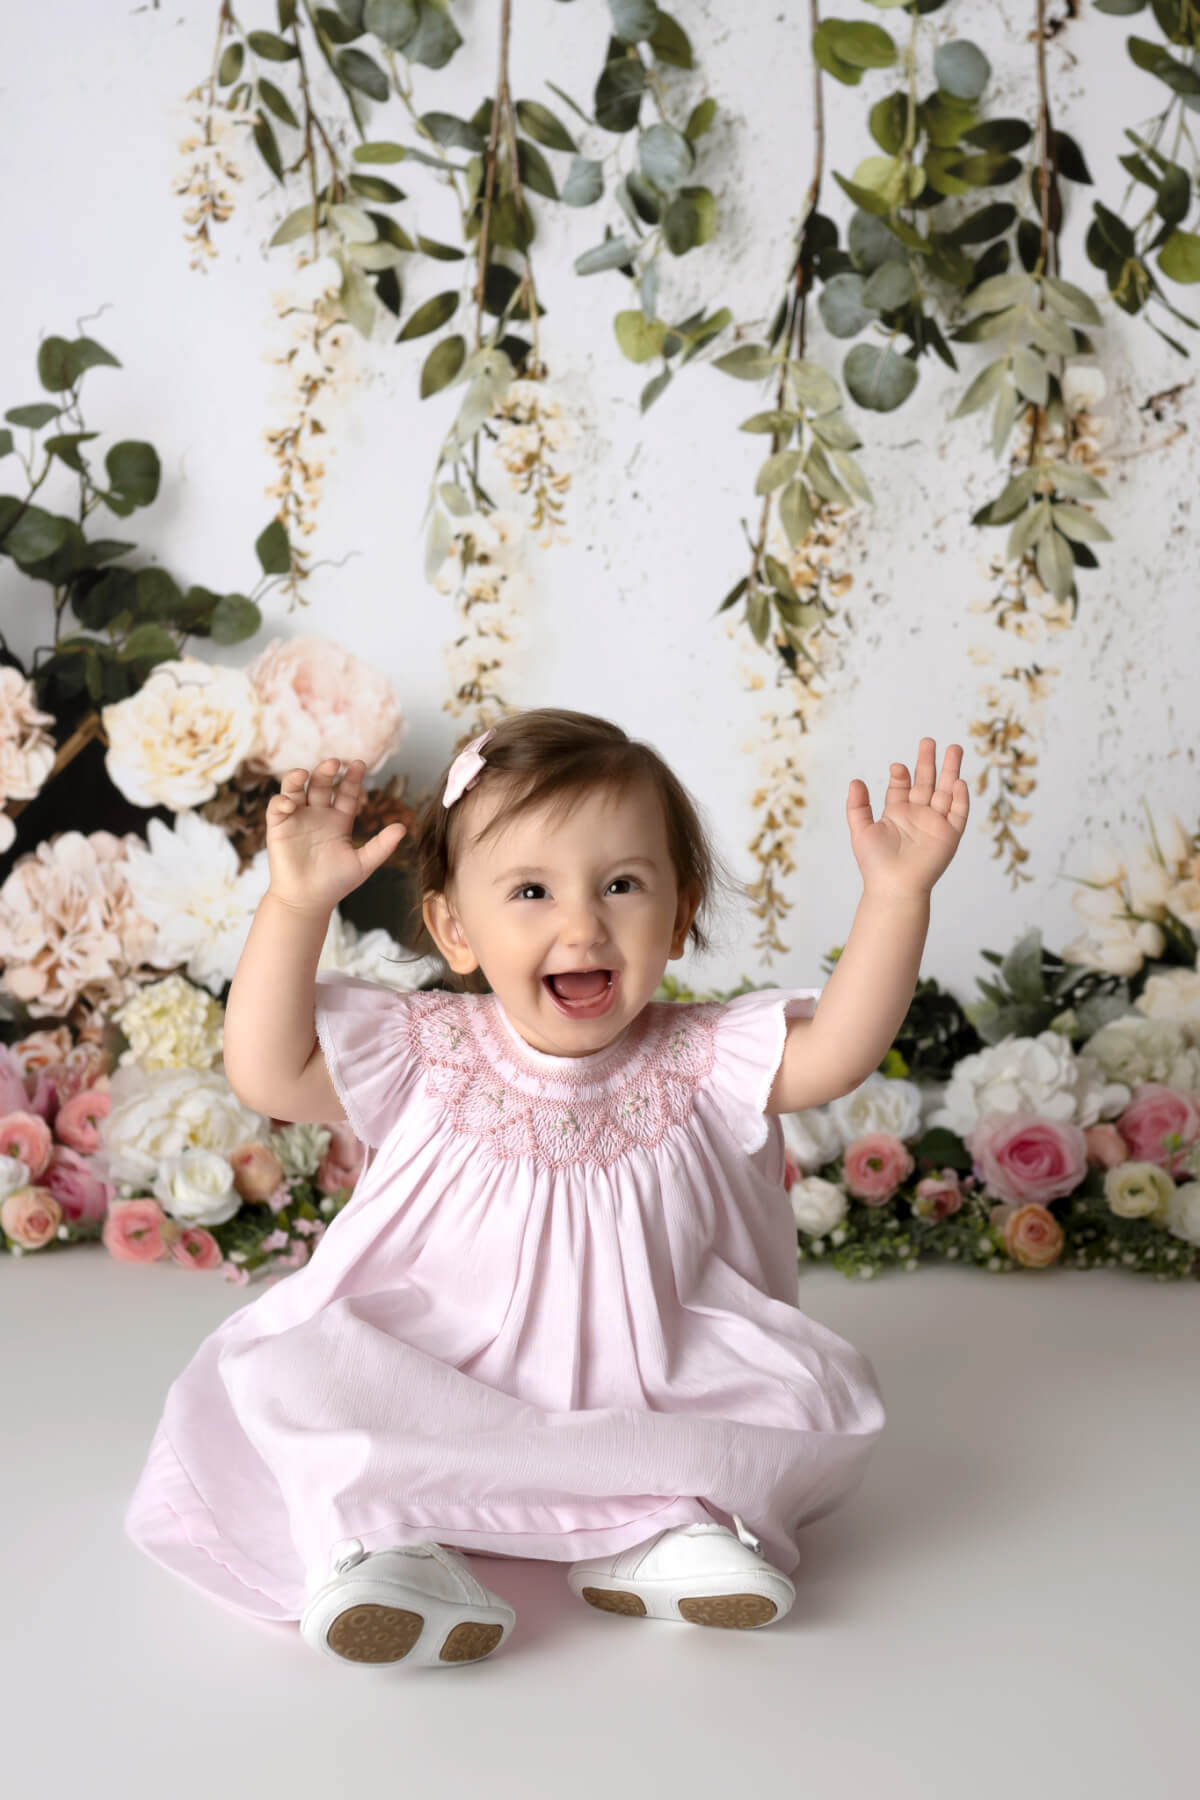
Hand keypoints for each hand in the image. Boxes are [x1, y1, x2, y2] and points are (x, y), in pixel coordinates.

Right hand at [264, 757, 406, 914]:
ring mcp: (297, 819)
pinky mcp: (278, 827)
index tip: (359, 765)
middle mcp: (318, 815)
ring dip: (297, 778)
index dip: (352, 779)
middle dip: (326, 771)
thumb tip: (403, 827)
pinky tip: (290, 804)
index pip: (346, 793)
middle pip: (321, 784)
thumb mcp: (363, 863)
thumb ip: (382, 846)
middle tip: (333, 762)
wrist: (307, 901)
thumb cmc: (335, 884)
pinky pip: (277, 806)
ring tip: (303, 773)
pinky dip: (282, 800)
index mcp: (338, 821)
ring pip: (296, 789)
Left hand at [846, 738, 968, 897]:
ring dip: (951, 771)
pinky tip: (959, 781)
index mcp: (897, 814)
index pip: (902, 787)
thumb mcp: (861, 830)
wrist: (893, 886)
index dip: (901, 774)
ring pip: (947, 792)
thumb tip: (855, 781)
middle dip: (929, 762)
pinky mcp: (950, 835)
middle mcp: (918, 816)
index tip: (897, 767)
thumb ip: (857, 806)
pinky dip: (961, 798)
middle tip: (929, 741)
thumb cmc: (875, 864)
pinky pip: (959, 813)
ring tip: (954, 749)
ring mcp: (936, 824)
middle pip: (927, 783)